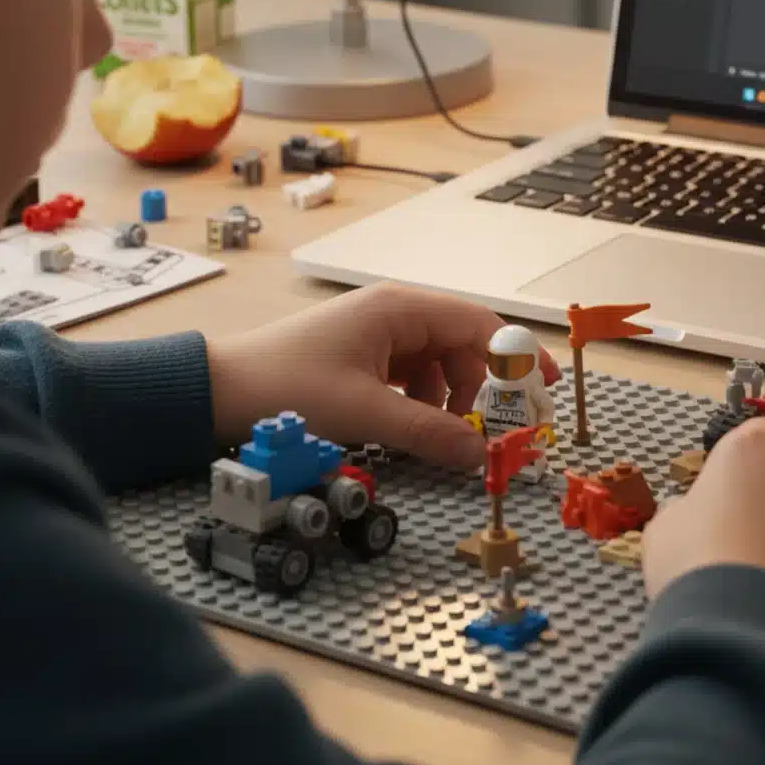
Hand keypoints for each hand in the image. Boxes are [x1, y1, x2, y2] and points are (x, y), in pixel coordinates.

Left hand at [206, 283, 561, 469]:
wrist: (217, 390)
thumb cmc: (288, 387)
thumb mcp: (364, 413)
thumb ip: (428, 432)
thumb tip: (480, 456)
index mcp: (402, 308)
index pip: (481, 323)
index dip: (519, 354)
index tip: (547, 388)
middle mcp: (396, 313)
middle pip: (464, 346)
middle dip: (483, 389)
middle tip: (496, 432)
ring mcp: (380, 334)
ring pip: (440, 366)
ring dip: (449, 401)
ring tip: (438, 436)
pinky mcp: (365, 356)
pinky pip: (413, 377)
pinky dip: (421, 403)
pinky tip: (408, 428)